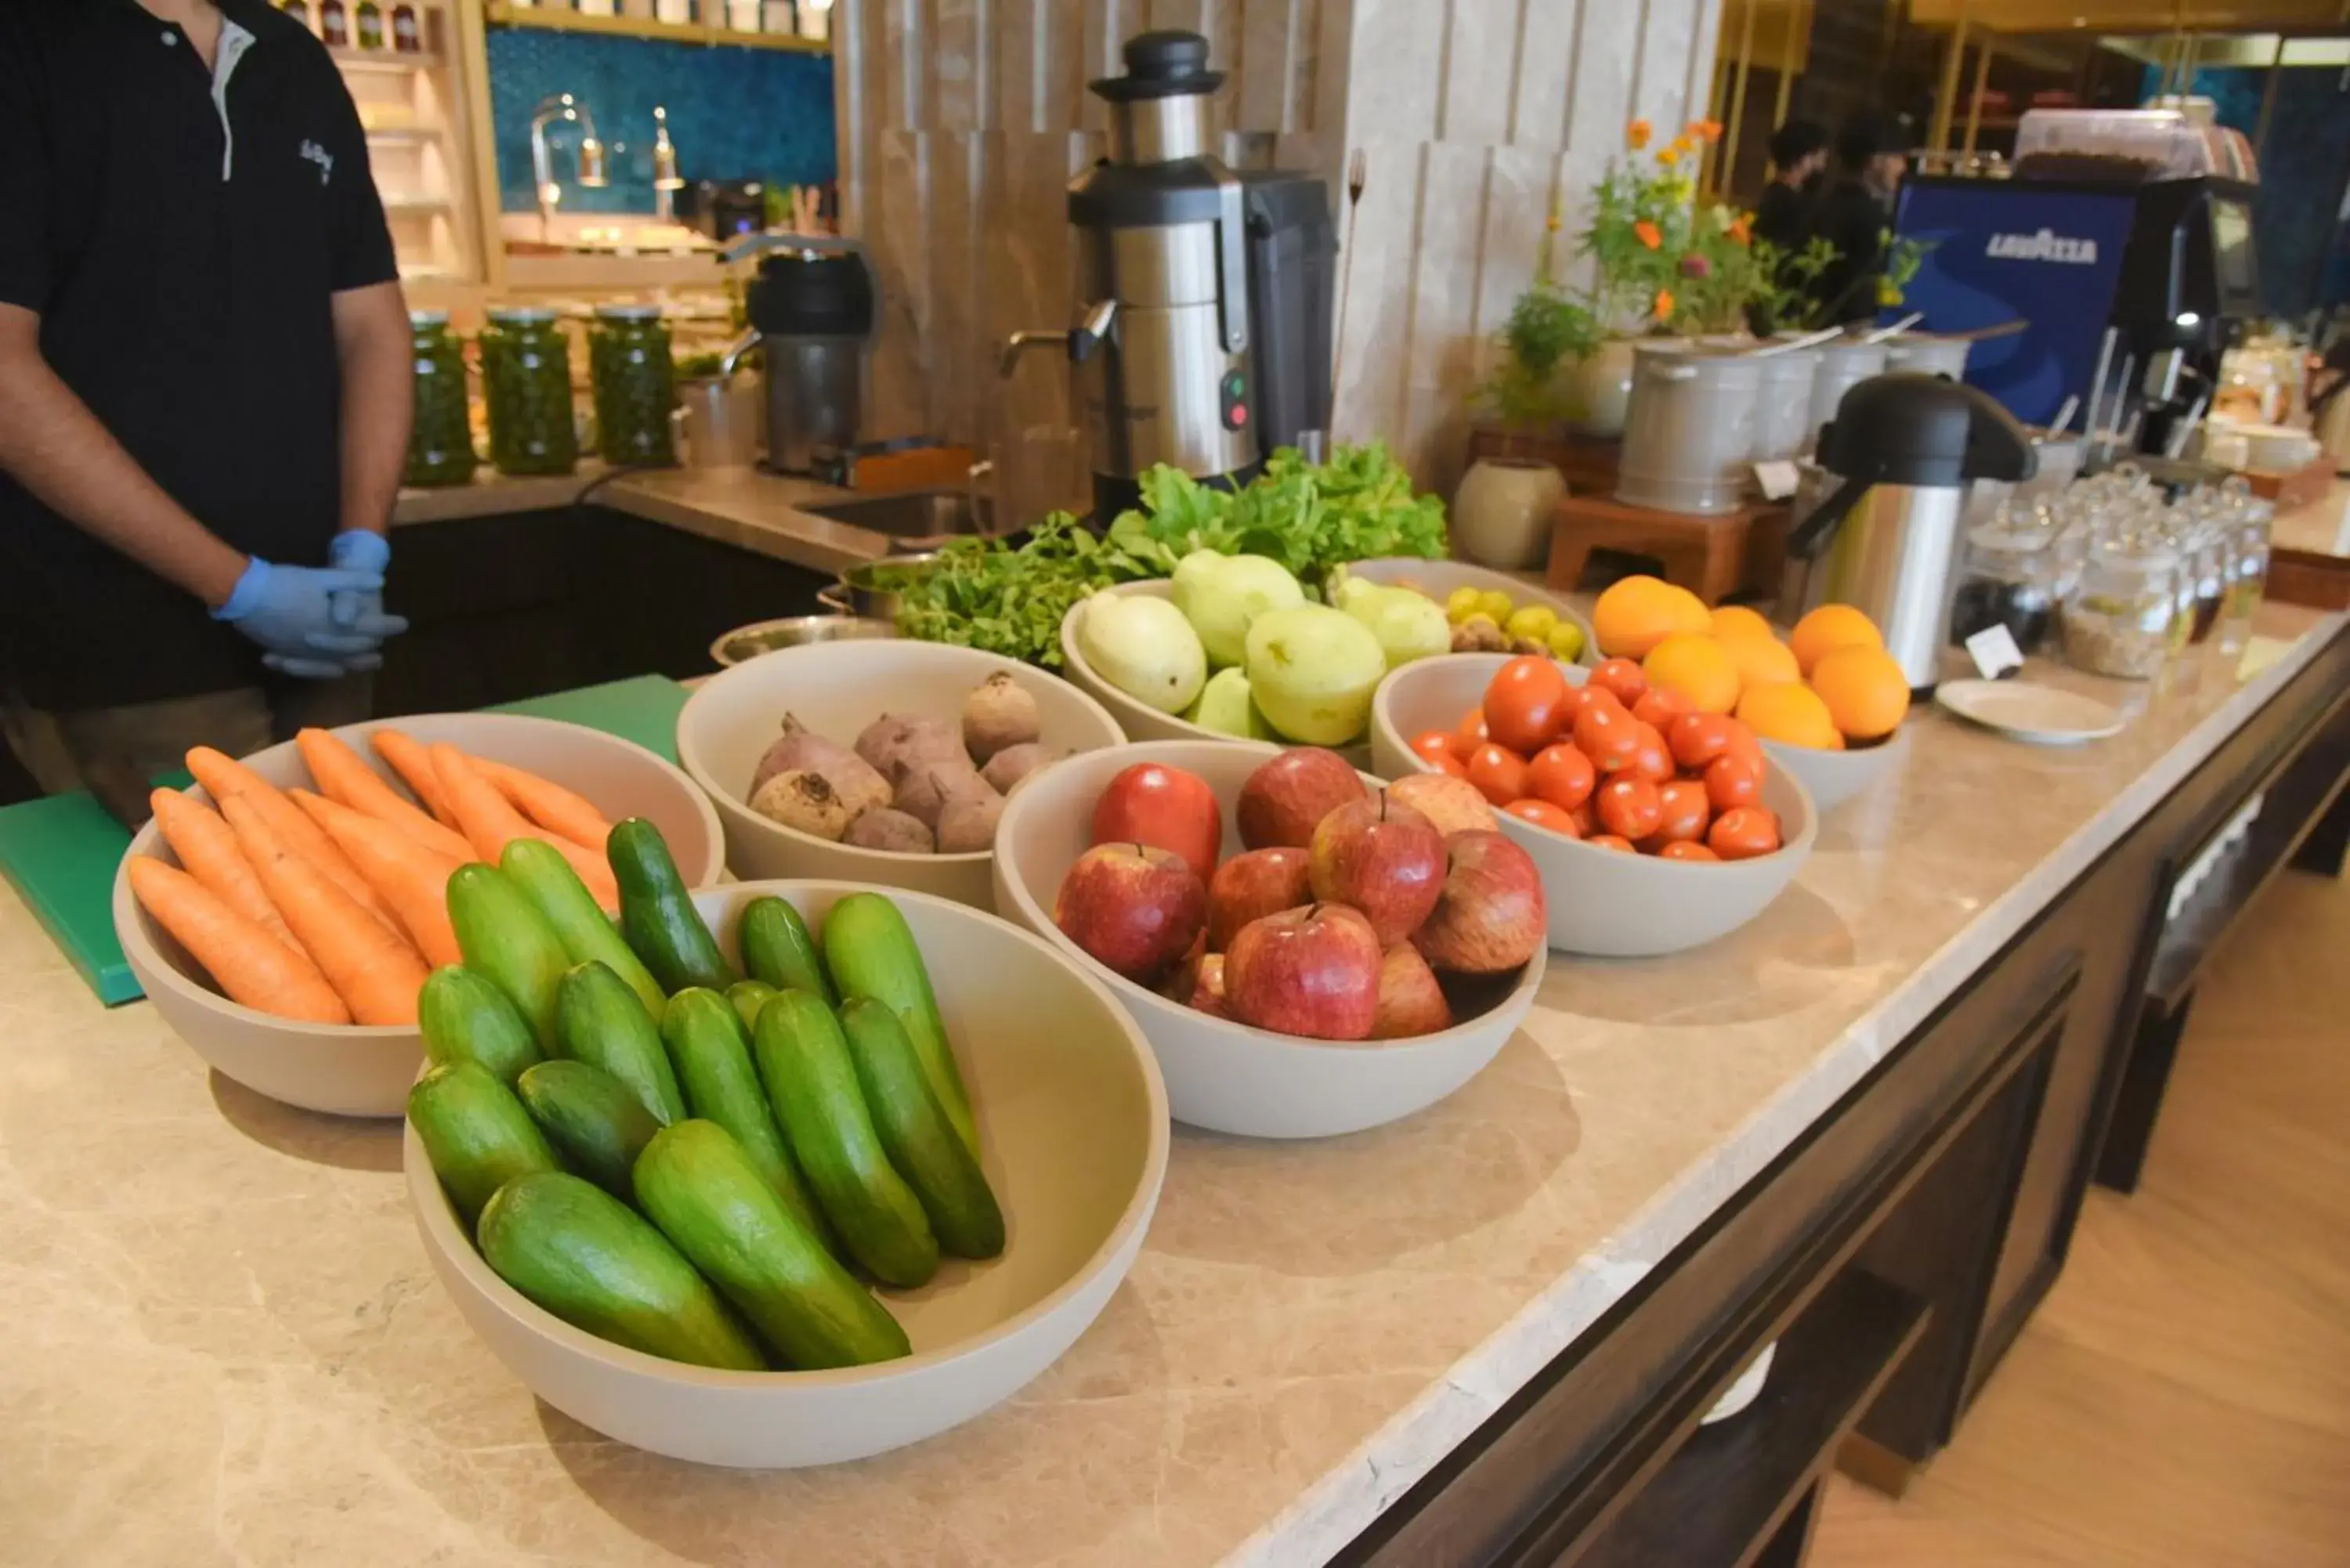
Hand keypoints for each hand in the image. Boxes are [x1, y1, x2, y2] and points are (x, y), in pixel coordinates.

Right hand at [212, 545, 407, 680]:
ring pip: (333, 663)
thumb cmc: (284, 583)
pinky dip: (324, 670)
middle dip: (371, 649)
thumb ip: (350, 581)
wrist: (242, 594)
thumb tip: (380, 581)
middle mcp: (321, 643)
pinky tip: (333, 671)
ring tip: (367, 664)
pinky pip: (308, 668)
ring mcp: (302, 652)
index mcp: (333, 623)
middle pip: (352, 650)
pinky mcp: (285, 653)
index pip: (368, 627)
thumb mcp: (319, 577)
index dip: (387, 625)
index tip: (403, 624)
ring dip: (352, 665)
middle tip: (383, 651)